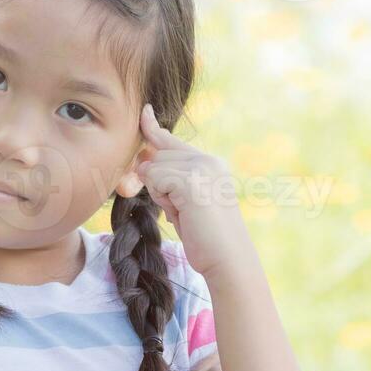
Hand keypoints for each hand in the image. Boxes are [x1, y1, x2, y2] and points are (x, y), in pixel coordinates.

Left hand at [135, 103, 253, 279]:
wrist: (228, 259)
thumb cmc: (205, 239)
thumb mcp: (184, 204)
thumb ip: (168, 182)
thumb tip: (142, 160)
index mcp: (210, 164)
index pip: (171, 141)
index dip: (153, 127)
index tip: (144, 112)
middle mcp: (208, 160)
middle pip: (156, 156)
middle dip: (156, 184)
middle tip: (181, 209)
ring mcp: (202, 168)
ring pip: (153, 168)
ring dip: (159, 194)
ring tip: (185, 212)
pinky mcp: (193, 179)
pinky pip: (156, 178)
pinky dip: (161, 197)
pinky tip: (182, 211)